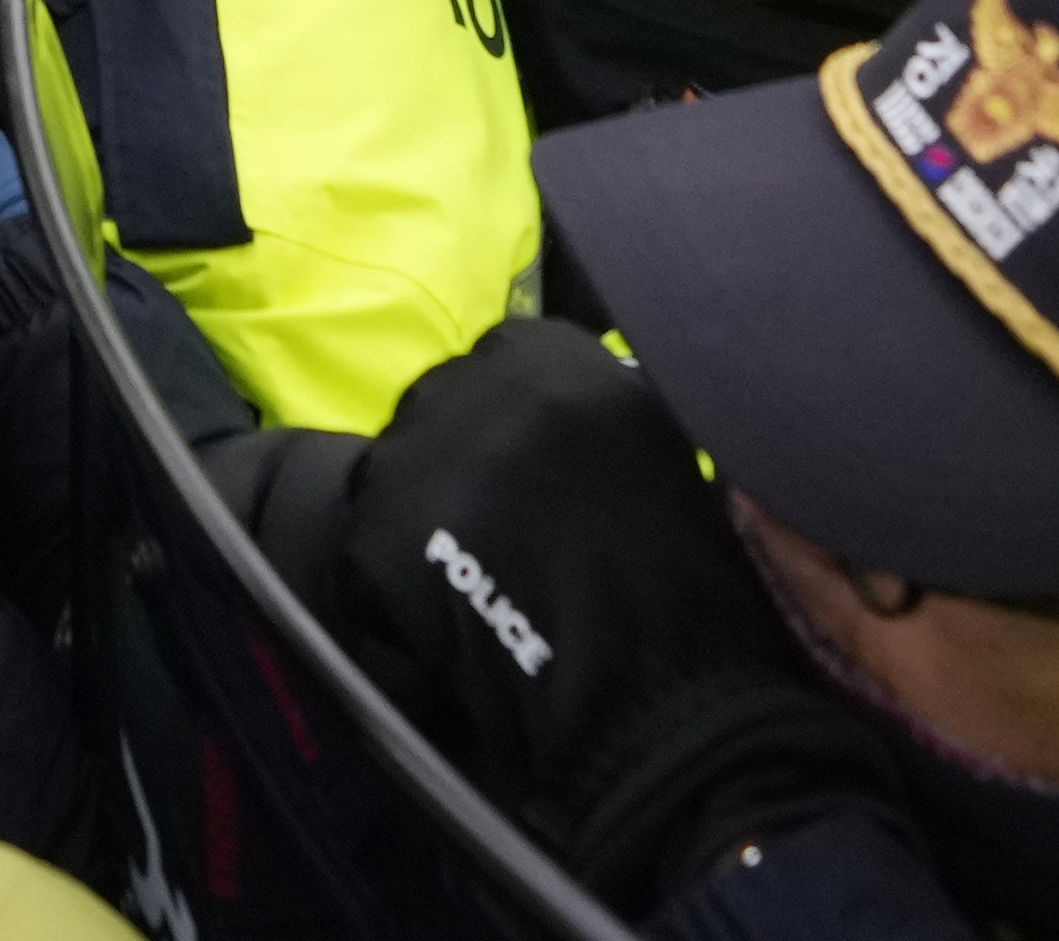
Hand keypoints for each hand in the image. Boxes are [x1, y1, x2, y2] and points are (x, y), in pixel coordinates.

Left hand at [332, 320, 889, 906]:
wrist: (664, 701)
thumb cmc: (691, 585)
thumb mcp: (661, 450)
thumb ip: (596, 408)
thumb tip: (555, 412)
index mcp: (556, 357)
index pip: (503, 358)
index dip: (513, 419)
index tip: (533, 468)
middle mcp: (476, 386)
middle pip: (439, 405)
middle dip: (461, 457)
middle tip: (500, 527)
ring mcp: (416, 460)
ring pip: (395, 470)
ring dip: (421, 513)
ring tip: (472, 579)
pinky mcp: (374, 536)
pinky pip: (366, 548)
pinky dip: (395, 582)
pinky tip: (446, 621)